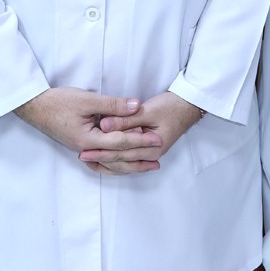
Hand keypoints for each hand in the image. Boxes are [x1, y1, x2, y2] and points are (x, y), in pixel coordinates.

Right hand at [15, 88, 162, 174]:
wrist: (36, 107)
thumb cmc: (59, 102)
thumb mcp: (88, 100)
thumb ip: (113, 105)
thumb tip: (136, 106)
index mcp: (88, 139)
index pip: (120, 142)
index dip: (140, 140)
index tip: (157, 139)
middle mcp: (86, 149)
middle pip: (117, 156)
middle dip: (139, 156)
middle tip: (158, 157)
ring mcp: (84, 149)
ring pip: (111, 161)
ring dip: (130, 162)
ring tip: (147, 165)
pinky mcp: (82, 145)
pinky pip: (102, 158)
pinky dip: (116, 161)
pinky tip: (125, 162)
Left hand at [89, 91, 205, 167]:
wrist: (188, 106)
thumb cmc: (171, 107)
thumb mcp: (147, 110)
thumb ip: (125, 119)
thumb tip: (104, 125)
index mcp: (152, 147)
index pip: (122, 152)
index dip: (102, 151)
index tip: (85, 149)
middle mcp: (151, 155)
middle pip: (121, 161)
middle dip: (100, 158)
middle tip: (81, 156)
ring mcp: (149, 154)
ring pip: (124, 164)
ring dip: (106, 162)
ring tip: (88, 160)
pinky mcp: (146, 149)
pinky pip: (128, 160)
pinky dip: (115, 161)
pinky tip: (103, 160)